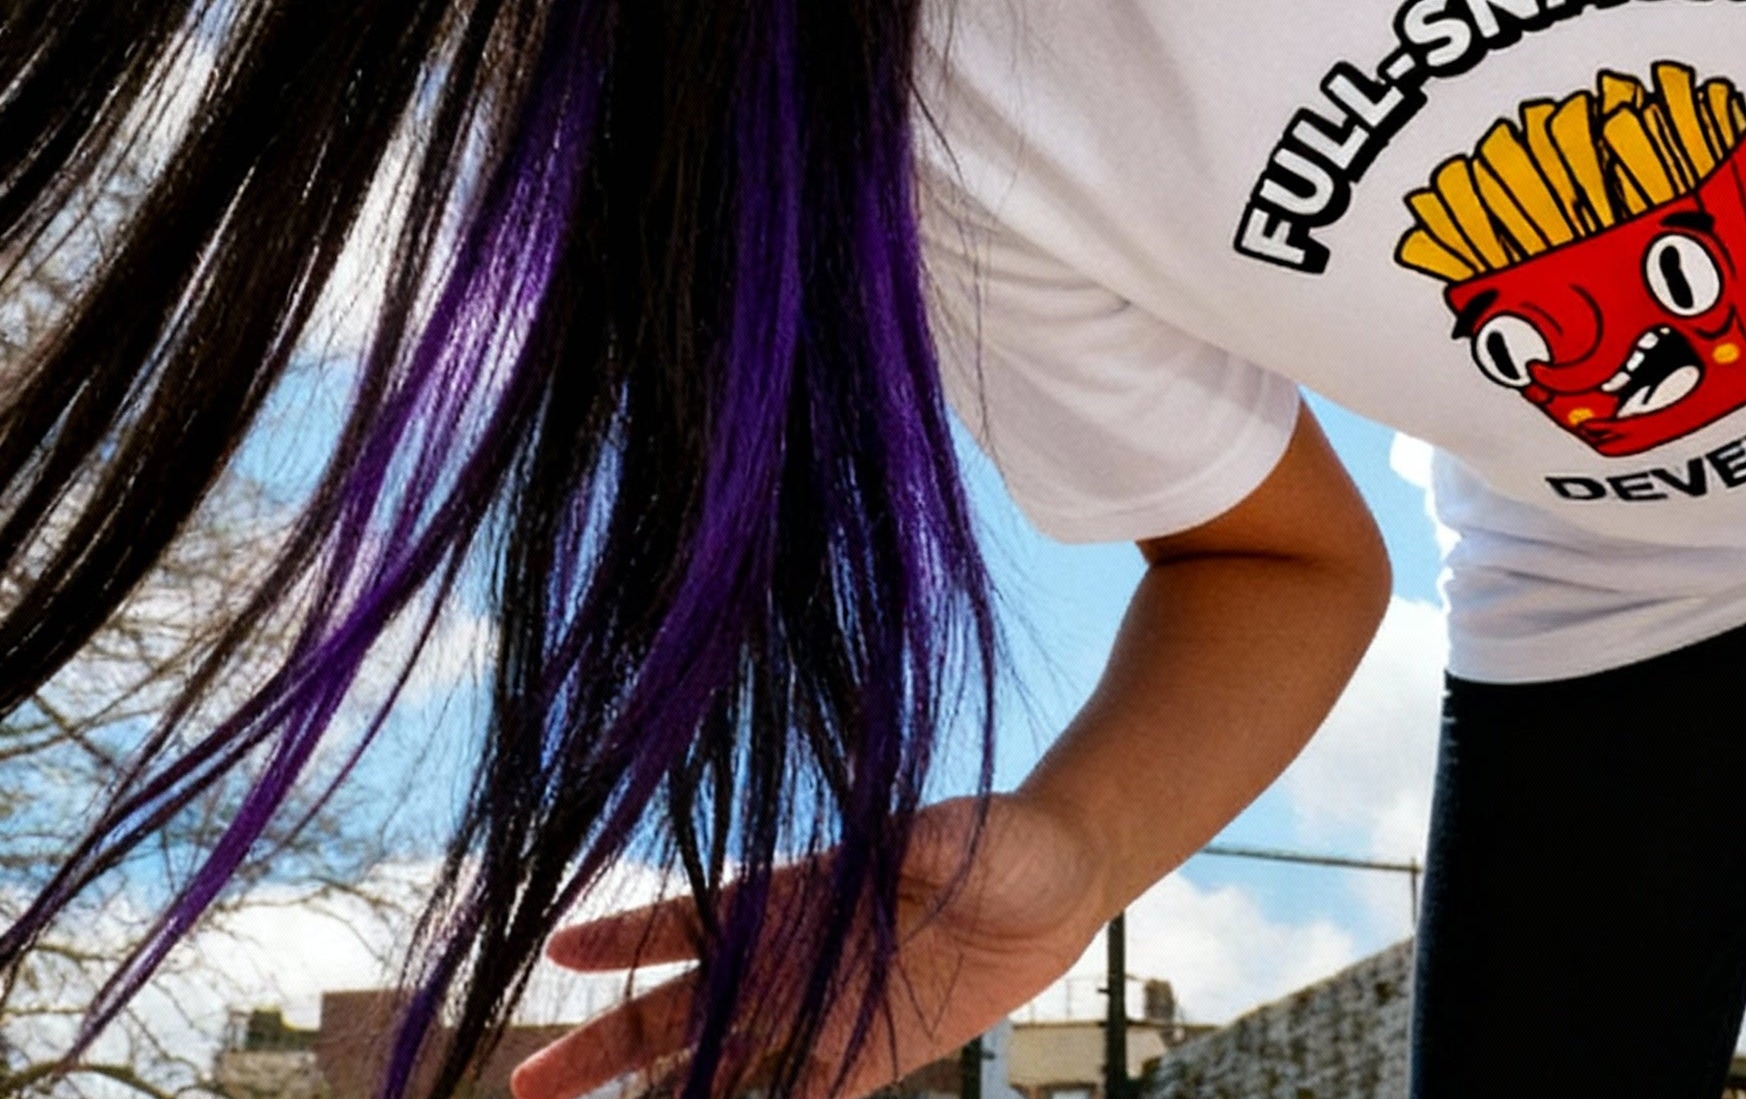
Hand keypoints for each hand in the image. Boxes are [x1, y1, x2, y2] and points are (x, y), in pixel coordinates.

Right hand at [508, 792, 1107, 1098]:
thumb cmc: (1005, 838)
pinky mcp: (865, 1056)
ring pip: (718, 1065)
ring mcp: (823, 1010)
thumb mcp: (965, 836)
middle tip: (524, 1085)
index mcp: (800, 894)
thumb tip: (915, 835)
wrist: (1058, 880)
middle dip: (604, 1047)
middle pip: (681, 1009)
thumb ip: (930, 845)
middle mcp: (795, 956)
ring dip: (656, 1097)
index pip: (698, 915)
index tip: (557, 952)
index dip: (630, 935)